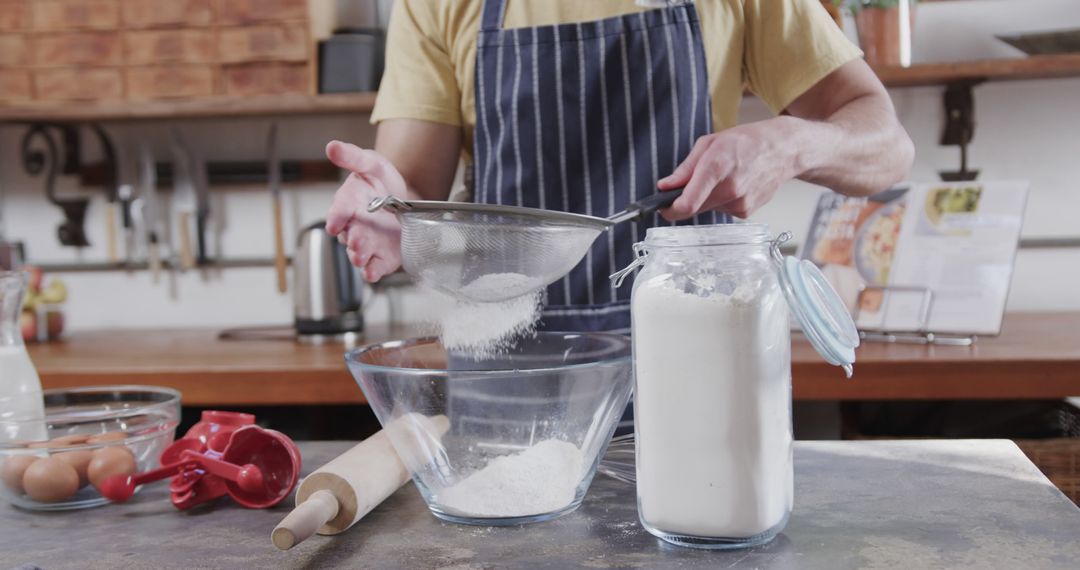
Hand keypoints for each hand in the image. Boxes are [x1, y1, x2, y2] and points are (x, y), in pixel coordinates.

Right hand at [325, 140, 407, 281]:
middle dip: (353, 239)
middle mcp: (354, 226)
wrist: (405, 199)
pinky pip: (374, 267)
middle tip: (357, 241)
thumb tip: (332, 146)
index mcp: (348, 203)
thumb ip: (353, 157)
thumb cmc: (381, 181)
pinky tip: (372, 273)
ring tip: (362, 255)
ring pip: (359, 254)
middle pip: (349, 236)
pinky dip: (372, 272)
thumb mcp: (371, 163)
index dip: (336, 217)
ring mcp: (367, 243)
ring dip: (359, 256)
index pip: (339, 211)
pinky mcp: (381, 257)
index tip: (334, 223)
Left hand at [657, 118, 799, 220]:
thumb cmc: (747, 141)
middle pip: (694, 208)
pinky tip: (734, 184)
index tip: (662, 207)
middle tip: (690, 184)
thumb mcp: (710, 143)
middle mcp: (730, 188)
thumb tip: (665, 186)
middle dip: (685, 201)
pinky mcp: (746, 212)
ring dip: (706, 197)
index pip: (688, 203)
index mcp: (717, 166)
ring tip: (722, 177)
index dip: (670, 209)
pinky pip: (722, 209)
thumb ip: (685, 168)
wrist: (785, 149)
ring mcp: (740, 202)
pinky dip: (721, 200)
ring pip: (708, 208)